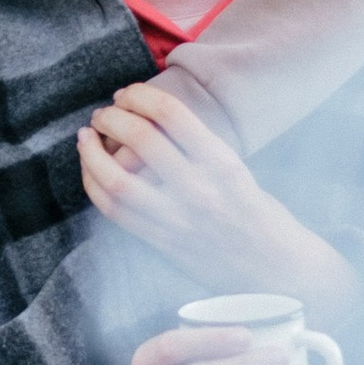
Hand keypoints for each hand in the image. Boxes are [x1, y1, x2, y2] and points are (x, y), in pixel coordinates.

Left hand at [78, 75, 354, 325]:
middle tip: (104, 112)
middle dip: (112, 118)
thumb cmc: (261, 215)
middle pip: (140, 139)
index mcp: (223, 164)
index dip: (141, 96)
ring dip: (92, 153)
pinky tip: (91, 172)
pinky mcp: (162, 244)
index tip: (127, 93)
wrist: (277, 270)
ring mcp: (177, 220)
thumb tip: (153, 122)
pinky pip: (116, 213)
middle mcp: (199, 190)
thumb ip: (200, 149)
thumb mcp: (238, 171)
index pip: (172, 114)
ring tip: (86, 137)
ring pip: (116, 180)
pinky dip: (95, 186)